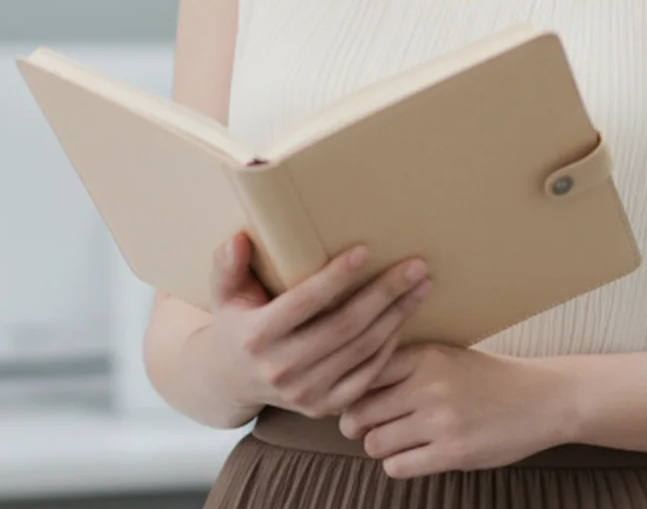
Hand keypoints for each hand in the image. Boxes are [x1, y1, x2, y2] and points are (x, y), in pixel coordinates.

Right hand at [202, 232, 431, 418]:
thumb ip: (228, 265)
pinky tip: (404, 319)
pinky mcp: (323, 407)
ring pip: (362, 350)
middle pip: (344, 326)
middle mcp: (280, 369)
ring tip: (422, 286)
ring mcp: (304, 393)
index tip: (367, 250)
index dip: (336, 277)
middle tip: (417, 266)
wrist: (233, 380)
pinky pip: (367, 376)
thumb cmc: (236, 322)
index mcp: (256, 336)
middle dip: (385, 294)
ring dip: (397, 316)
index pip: (304, 302)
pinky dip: (390, 347)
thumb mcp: (223, 293)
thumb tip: (239, 239)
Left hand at [337, 343, 573, 477]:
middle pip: (358, 412)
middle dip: (357, 424)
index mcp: (425, 355)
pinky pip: (397, 467)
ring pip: (374, 443)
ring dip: (379, 446)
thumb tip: (351, 387)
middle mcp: (429, 386)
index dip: (351, 390)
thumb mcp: (447, 356)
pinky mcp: (452, 453)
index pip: (361, 373)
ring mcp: (441, 421)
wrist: (542, 399)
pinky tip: (413, 455)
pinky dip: (398, 464)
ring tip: (394, 441)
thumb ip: (405, 366)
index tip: (356, 398)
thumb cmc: (489, 378)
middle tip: (365, 426)